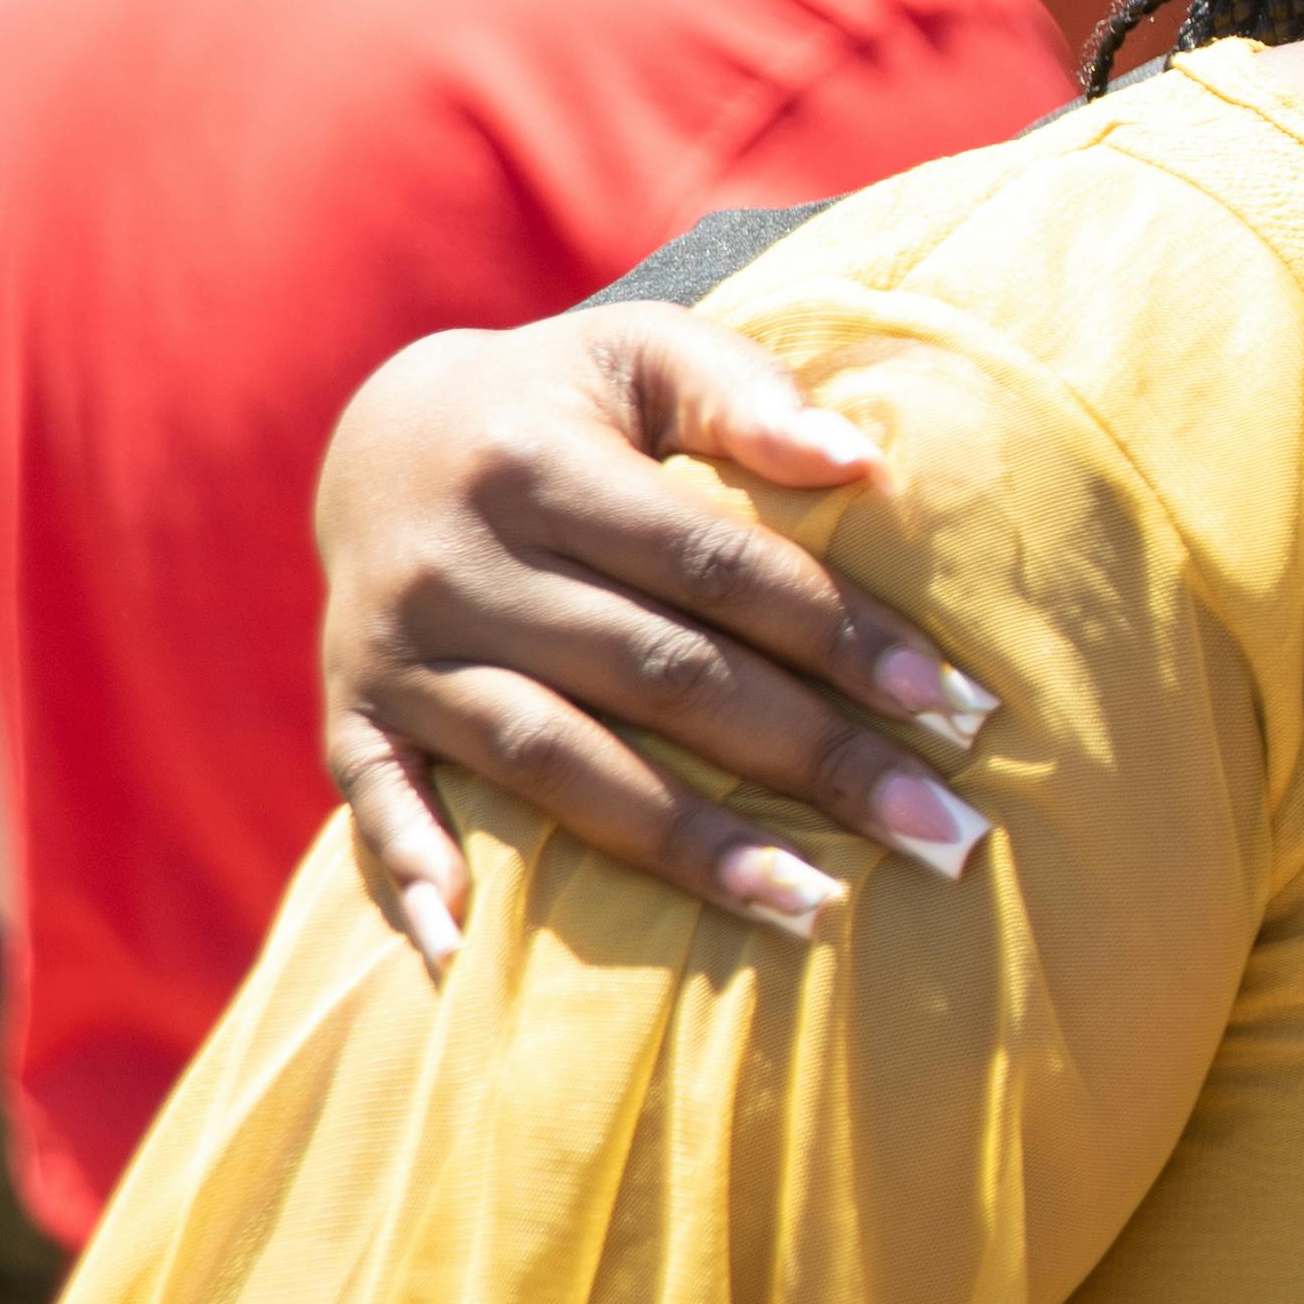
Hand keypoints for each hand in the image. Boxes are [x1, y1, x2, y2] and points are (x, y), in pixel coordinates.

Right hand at [313, 306, 974, 957]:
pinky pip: (379, 801)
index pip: (712, 563)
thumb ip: (745, 395)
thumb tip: (862, 463)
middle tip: (937, 833)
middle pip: (657, 675)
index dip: (835, 634)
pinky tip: (468, 949)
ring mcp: (399, 650)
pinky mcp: (351, 713)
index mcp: (536, 461)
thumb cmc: (564, 400)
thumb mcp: (643, 354)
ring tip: (811, 906)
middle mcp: (459, 563)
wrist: (380, 434)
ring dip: (684, 844)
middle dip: (809, 757)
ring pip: (553, 761)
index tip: (952, 704)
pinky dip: (414, 873)